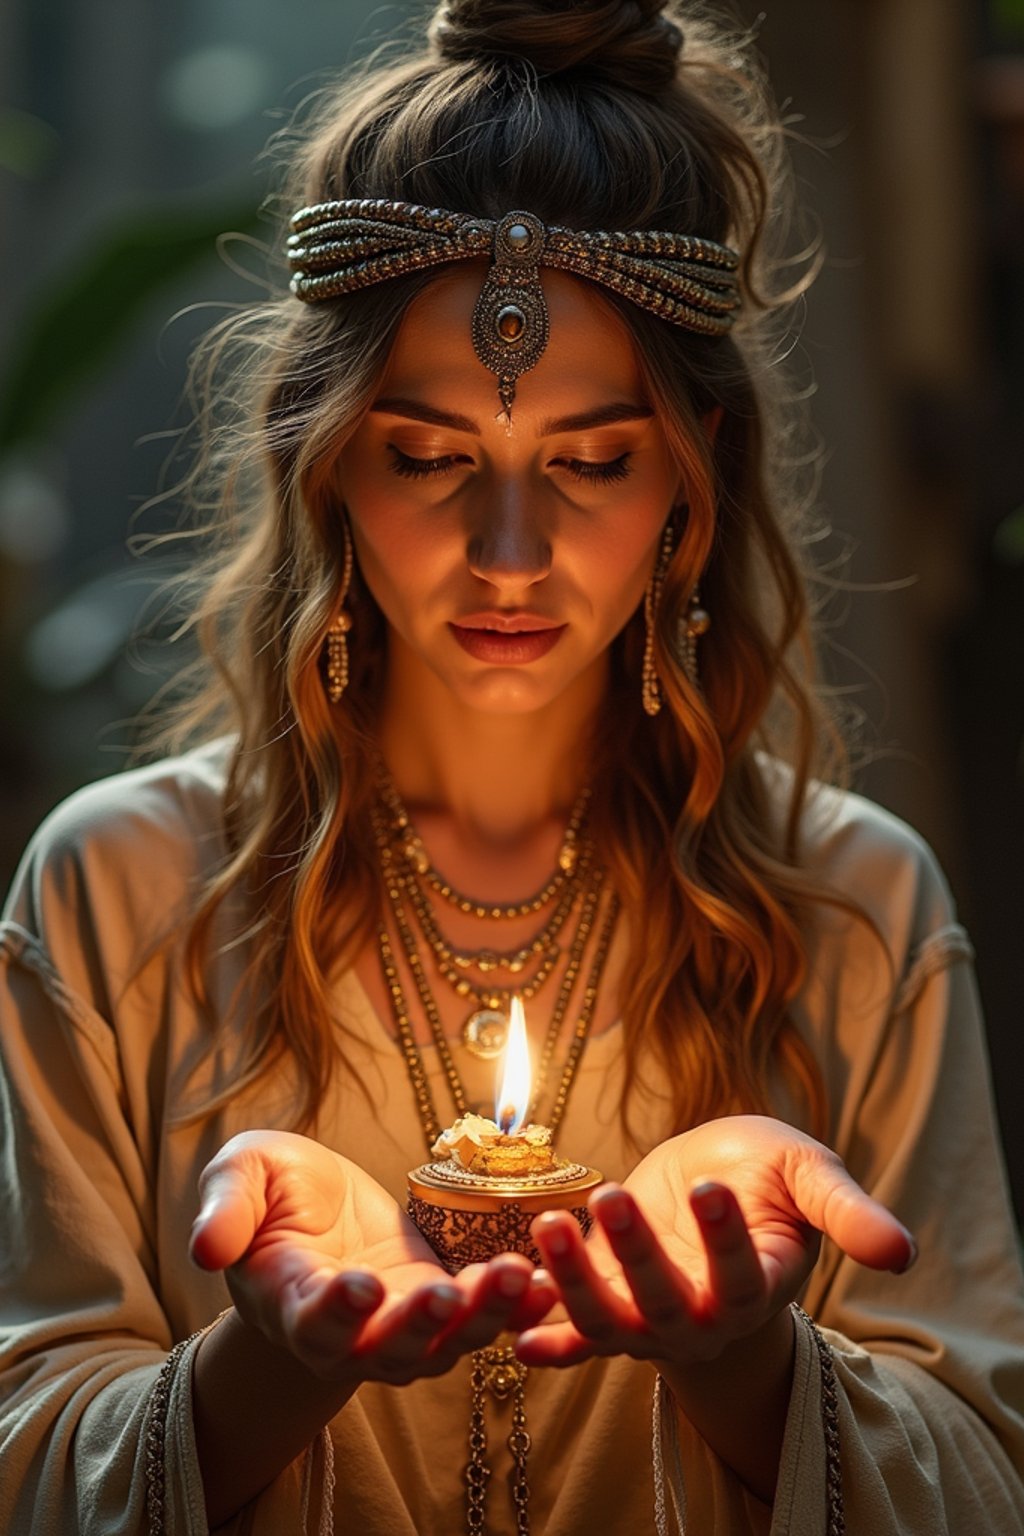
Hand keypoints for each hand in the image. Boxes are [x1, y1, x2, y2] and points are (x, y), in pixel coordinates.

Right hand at [190, 1130, 556, 1385]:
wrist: (317, 1221)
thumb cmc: (273, 1196)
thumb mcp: (243, 1176)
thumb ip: (225, 1206)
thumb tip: (202, 1244)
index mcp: (293, 1302)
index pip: (313, 1320)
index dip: (335, 1311)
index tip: (357, 1288)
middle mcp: (353, 1335)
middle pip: (388, 1349)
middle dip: (419, 1326)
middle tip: (446, 1297)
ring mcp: (406, 1329)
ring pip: (447, 1344)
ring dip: (483, 1317)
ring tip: (517, 1277)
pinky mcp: (450, 1307)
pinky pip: (486, 1320)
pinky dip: (516, 1305)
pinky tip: (546, 1277)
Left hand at [516, 1114, 914, 1368]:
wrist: (713, 1188)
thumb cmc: (768, 1179)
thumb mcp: (808, 1176)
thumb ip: (847, 1212)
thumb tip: (904, 1251)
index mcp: (758, 1283)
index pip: (744, 1273)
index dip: (727, 1239)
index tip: (712, 1187)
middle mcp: (703, 1318)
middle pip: (669, 1303)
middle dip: (640, 1256)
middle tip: (615, 1195)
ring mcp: (647, 1321)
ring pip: (609, 1321)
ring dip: (575, 1282)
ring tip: (550, 1225)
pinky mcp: (602, 1310)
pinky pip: (570, 1335)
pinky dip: (543, 1336)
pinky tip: (512, 1327)